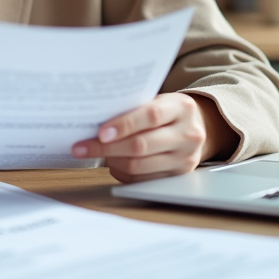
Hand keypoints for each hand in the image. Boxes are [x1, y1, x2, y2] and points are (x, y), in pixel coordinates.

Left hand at [70, 93, 232, 183]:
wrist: (197, 127)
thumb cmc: (167, 110)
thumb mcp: (158, 99)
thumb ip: (134, 106)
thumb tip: (95, 119)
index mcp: (182, 108)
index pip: (151, 116)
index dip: (123, 125)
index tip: (99, 132)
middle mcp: (188, 135)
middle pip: (141, 145)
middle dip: (107, 147)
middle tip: (81, 147)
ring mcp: (185, 159)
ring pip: (139, 166)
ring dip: (110, 161)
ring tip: (93, 153)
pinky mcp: (177, 177)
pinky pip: (141, 179)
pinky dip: (121, 171)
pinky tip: (111, 162)